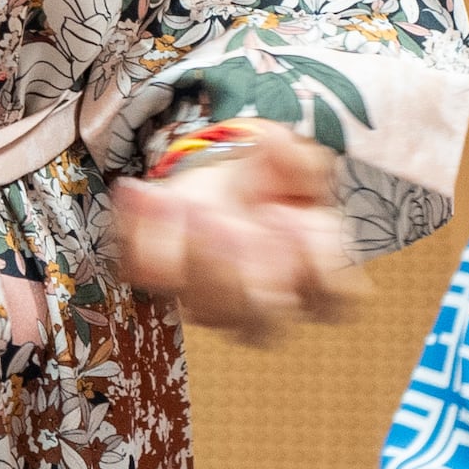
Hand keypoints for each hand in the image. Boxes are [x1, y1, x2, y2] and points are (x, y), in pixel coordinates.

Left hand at [108, 127, 362, 340]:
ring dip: (186, 256)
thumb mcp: (293, 162)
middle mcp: (266, 301)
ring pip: (204, 306)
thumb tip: (277, 145)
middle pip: (259, 323)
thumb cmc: (273, 182)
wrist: (228, 177)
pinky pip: (145, 271)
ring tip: (179, 201)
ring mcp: (214, 299)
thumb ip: (295, 158)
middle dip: (234, 273)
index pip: (333, 300)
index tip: (289, 217)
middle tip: (215, 219)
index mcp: (313, 276)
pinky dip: (136, 233)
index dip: (319, 269)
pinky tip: (137, 192)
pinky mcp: (165, 278)